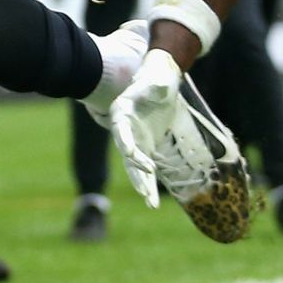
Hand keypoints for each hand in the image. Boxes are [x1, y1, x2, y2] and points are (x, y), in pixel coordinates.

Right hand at [109, 48, 185, 208]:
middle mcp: (124, 129)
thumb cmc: (157, 78)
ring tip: (151, 204)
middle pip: (127, 156)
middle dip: (136, 174)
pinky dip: (149, 183)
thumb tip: (161, 86)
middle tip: (145, 191)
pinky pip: (146, 168)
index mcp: (121, 112)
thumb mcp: (157, 81)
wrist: (161, 79)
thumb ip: (157, 86)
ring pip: (135, 167)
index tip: (139, 158)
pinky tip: (152, 200)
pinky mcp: (145, 146)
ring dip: (143, 185)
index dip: (128, 146)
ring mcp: (134, 140)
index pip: (121, 133)